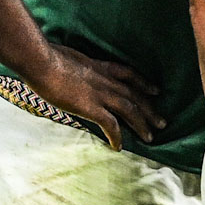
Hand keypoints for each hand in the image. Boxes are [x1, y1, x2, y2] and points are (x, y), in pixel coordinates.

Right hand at [27, 43, 162, 150]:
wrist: (41, 62)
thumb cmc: (46, 57)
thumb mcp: (67, 57)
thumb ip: (74, 66)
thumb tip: (68, 70)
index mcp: (100, 66)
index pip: (129, 74)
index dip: (144, 83)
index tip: (155, 90)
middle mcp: (105, 80)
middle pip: (134, 95)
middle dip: (149, 110)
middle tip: (162, 123)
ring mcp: (100, 94)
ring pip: (129, 110)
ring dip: (141, 124)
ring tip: (150, 138)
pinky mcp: (91, 107)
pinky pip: (110, 124)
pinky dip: (117, 136)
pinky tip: (118, 147)